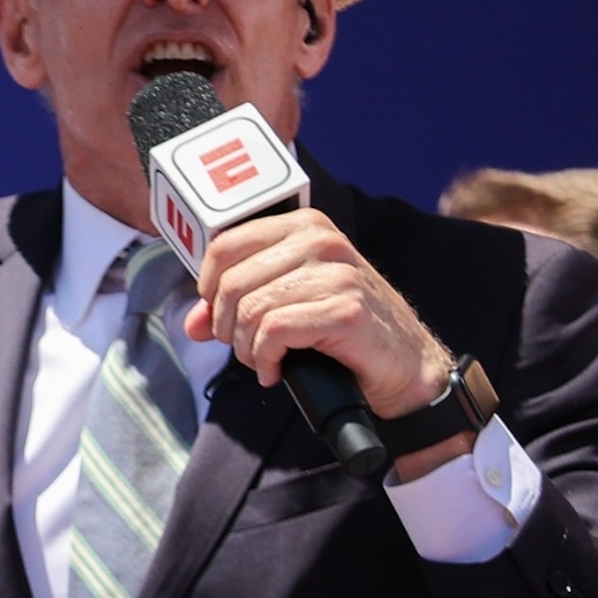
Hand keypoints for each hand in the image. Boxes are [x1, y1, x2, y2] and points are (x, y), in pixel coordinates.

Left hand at [186, 210, 454, 423]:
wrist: (405, 365)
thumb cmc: (341, 333)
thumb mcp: (286, 306)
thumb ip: (236, 307)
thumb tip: (192, 323)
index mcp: (306, 226)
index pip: (224, 246)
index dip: (210, 289)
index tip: (225, 316)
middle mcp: (322, 241)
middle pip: (231, 284)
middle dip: (228, 327)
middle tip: (248, 347)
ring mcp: (337, 273)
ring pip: (250, 311)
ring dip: (247, 349)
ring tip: (266, 359)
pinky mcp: (345, 310)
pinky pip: (272, 333)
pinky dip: (264, 361)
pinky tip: (276, 371)